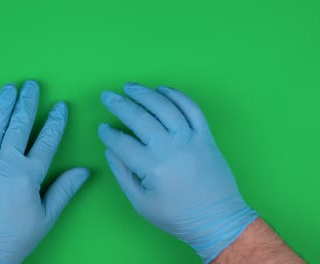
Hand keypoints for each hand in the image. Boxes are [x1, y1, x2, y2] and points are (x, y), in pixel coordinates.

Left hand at [0, 80, 88, 263]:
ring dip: (2, 106)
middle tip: (32, 84)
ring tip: (9, 88)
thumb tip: (84, 170)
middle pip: (18, 126)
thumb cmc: (16, 237)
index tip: (60, 106)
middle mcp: (5, 165)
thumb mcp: (47, 216)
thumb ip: (65, 189)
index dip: (55, 121)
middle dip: (27, 103)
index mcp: (28, 176)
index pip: (46, 140)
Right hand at [98, 82, 256, 262]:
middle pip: (140, 118)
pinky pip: (192, 108)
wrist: (217, 218)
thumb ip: (123, 174)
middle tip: (107, 96)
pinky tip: (162, 89)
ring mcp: (190, 138)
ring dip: (145, 94)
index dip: (108, 133)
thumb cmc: (177, 215)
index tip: (102, 128)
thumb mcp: (141, 203)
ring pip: (165, 107)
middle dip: (120, 104)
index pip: (122, 142)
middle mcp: (171, 147)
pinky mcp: (205, 136)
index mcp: (152, 167)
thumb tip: (110, 150)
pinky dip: (177, 95)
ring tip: (130, 87)